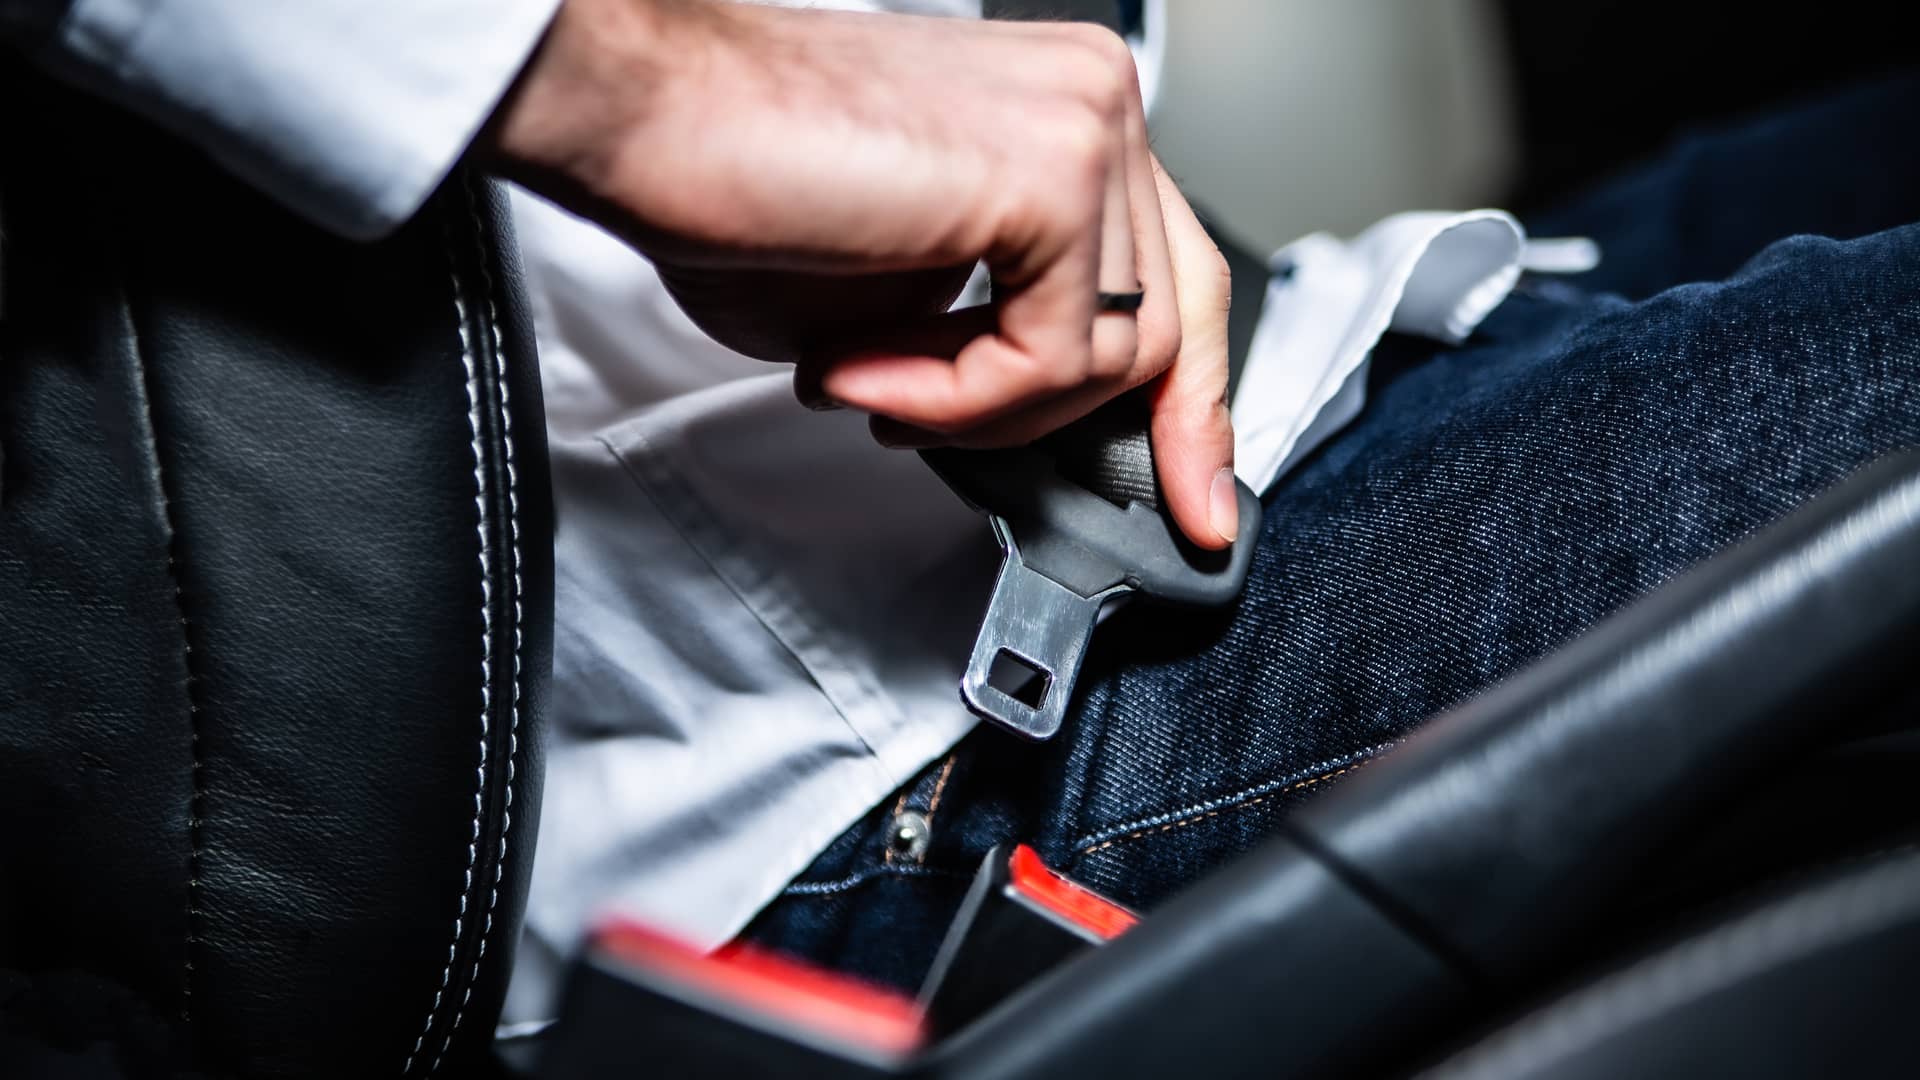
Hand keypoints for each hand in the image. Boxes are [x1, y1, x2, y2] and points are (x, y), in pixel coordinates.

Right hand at [487, 0, 1236, 546]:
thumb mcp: (910, 298)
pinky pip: (1054, 358)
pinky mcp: (1053, 173)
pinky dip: (960, 400)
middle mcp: (1095, 100)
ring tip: (873, 388)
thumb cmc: (744, 188)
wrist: (651, 117)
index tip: (1190, 495)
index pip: (1174, 271)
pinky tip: (862, 372)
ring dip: (983, 411)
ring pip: (1115, 353)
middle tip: (1070, 499)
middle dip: (1129, 433)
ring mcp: (1085, 127)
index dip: (1190, 399)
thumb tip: (1038, 429)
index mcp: (1069, 111)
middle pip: (1176, 315)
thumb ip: (997, 344)